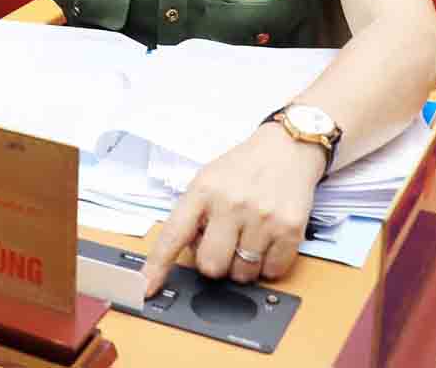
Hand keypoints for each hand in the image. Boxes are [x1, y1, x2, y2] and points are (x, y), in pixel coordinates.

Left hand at [141, 124, 324, 294]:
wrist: (287, 148)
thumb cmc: (242, 168)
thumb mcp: (207, 180)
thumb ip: (194, 214)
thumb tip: (189, 254)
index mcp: (202, 190)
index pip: (173, 236)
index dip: (157, 266)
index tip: (146, 287)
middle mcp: (231, 204)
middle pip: (210, 266)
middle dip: (214, 263)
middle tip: (223, 244)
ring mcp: (262, 217)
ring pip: (242, 273)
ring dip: (243, 264)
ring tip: (248, 237)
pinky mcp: (290, 229)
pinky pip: (272, 271)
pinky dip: (268, 264)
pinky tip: (268, 240)